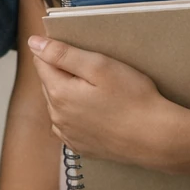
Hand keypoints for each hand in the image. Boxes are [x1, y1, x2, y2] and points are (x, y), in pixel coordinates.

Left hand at [27, 34, 183, 169]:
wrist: (156, 138)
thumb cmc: (132, 98)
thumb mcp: (99, 66)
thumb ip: (63, 54)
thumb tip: (33, 43)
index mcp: (58, 93)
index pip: (42, 62)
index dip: (59, 52)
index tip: (82, 53)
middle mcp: (57, 117)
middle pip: (50, 83)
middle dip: (65, 72)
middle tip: (96, 71)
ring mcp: (68, 134)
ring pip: (59, 104)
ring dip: (71, 93)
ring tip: (100, 92)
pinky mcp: (81, 146)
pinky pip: (69, 123)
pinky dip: (77, 114)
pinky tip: (98, 111)